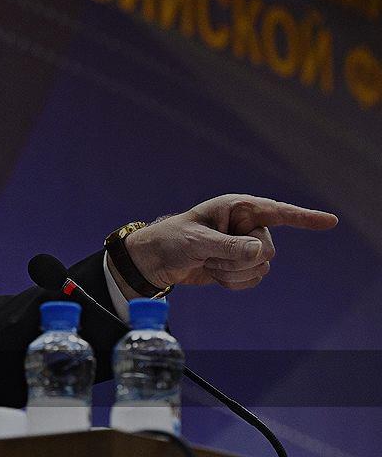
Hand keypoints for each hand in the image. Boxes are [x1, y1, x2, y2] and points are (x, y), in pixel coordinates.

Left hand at [123, 194, 337, 290]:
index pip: (278, 212)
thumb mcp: (197, 242)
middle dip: (237, 259)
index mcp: (238, 208)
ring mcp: (246, 246)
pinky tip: (213, 273)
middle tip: (209, 254)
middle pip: (267, 250)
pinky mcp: (241, 264)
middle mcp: (247, 225)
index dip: (304, 218)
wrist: (158, 260)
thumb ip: (229, 247)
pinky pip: (252, 280)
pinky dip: (232, 282)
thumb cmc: (173, 240)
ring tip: (208, 261)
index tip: (331, 221)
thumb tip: (261, 252)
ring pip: (260, 268)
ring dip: (231, 272)